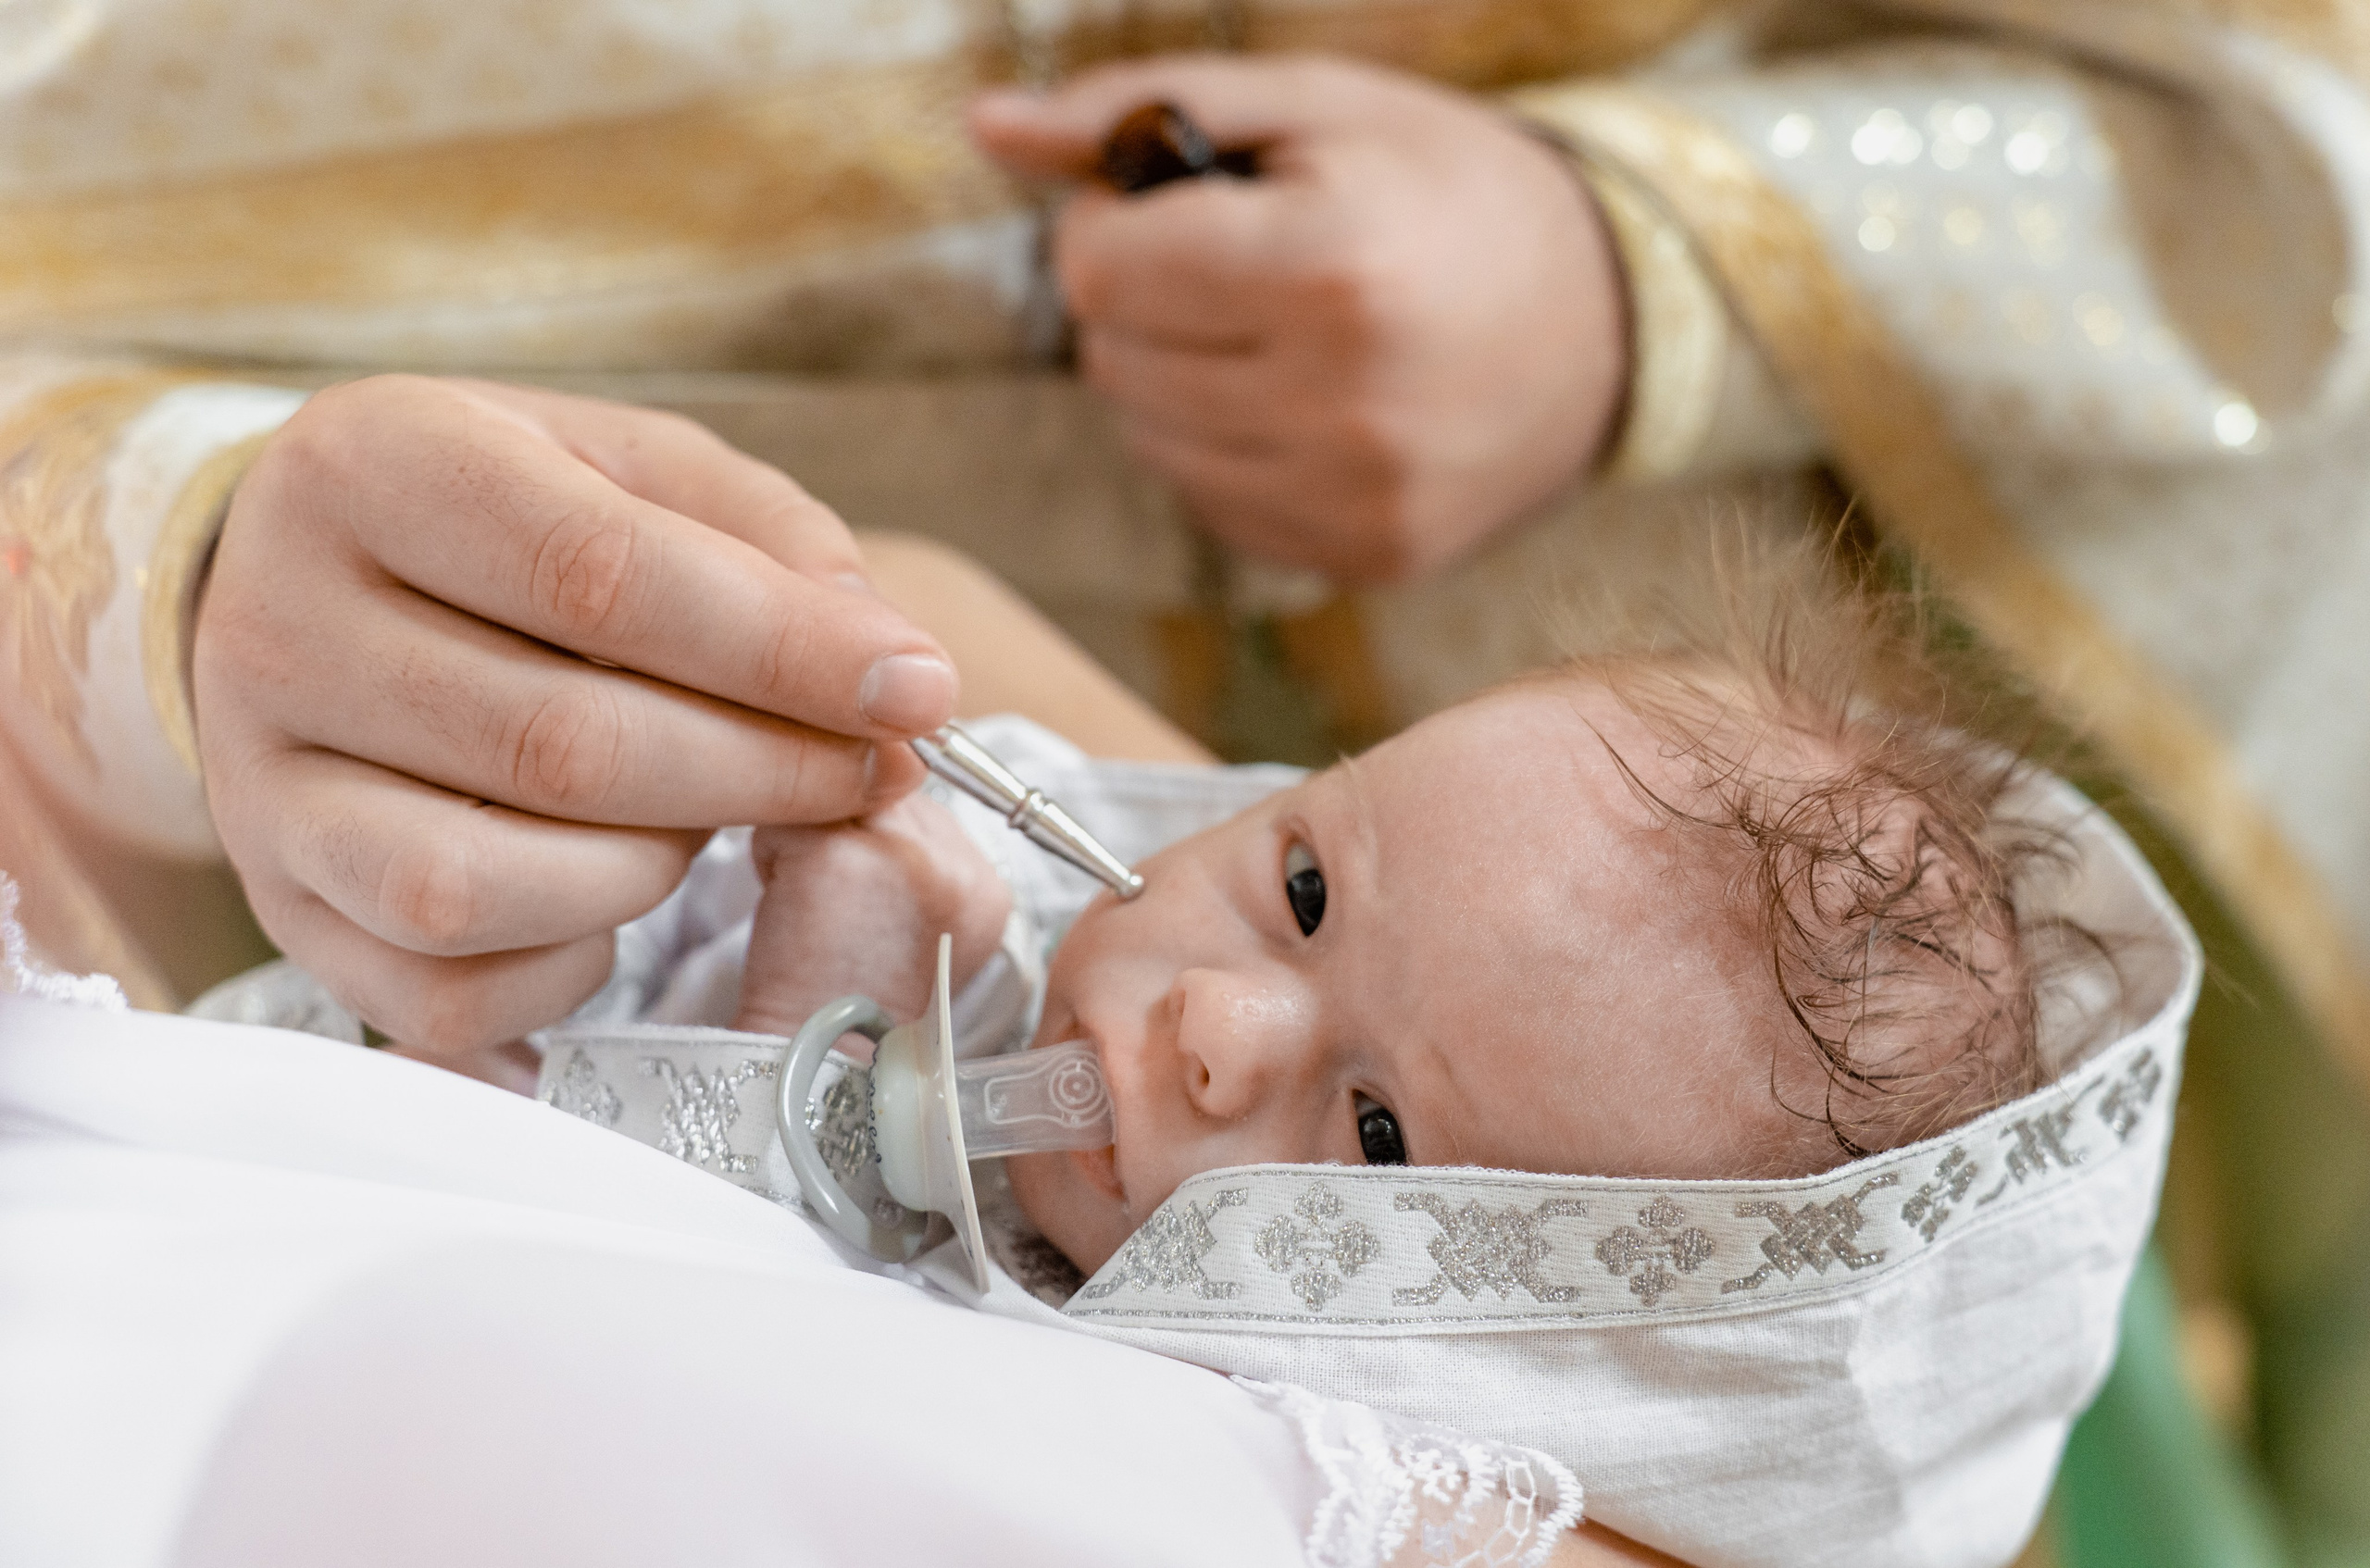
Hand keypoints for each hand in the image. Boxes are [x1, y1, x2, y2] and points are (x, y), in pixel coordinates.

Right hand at [195, 376, 958, 1061]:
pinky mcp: (286, 911)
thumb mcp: (630, 466)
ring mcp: (263, 789)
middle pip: (563, 746)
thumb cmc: (506, 521)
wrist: (308, 584)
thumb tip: (884, 660)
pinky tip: (614, 894)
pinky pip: (446, 992)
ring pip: (483, 889)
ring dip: (651, 871)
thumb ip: (766, 536)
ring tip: (707, 815)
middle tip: (867, 771)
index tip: (920, 690)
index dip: (784, 650)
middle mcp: (282, 628)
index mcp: (377, 469)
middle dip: (763, 772)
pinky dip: (570, 965)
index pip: (602, 575)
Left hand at [732, 794, 1014, 1036]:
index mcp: (989, 891)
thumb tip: (876, 785)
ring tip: (816, 914)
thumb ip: (917, 860)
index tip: (863, 905)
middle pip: (883, 793)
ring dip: (809, 845)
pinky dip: (772, 862)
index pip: (924, 809)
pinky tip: (790, 915)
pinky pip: (787, 823)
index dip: (878, 845)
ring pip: (834, 797)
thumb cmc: (853, 1008)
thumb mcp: (915, 932)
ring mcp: (904, 858)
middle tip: (834, 915)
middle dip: (846, 836)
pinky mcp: (842, 857)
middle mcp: (961, 866)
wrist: (816, 1072)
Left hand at [972, 54, 1627, 583]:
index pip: (1098, 277)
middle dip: (1144, 304)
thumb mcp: (1315, 106)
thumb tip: (987, 129)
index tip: (1169, 207)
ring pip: (1151, 443)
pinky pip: (1214, 507)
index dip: (1110, 229)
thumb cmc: (1450, 190)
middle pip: (1113, 365)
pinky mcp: (1367, 558)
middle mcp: (1343, 403)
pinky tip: (1303, 401)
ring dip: (1178, 380)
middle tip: (1231, 268)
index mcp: (1330, 270)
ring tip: (1269, 332)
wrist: (1610, 317)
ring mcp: (1358, 498)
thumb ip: (1142, 108)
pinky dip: (1229, 450)